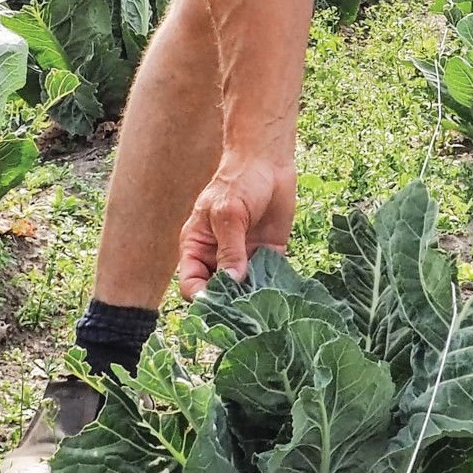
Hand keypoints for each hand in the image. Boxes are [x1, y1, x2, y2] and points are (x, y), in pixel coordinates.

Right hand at [176, 152, 295, 298]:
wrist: (268, 162)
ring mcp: (243, 258)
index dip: (201, 296)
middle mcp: (218, 257)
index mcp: (197, 247)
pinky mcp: (267, 255)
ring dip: (253, 299)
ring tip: (265, 304)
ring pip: (244, 291)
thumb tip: (232, 281)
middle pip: (218, 292)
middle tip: (245, 310)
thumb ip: (229, 248)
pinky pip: (268, 280)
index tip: (218, 304)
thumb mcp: (228, 213)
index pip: (191, 283)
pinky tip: (281, 292)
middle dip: (230, 303)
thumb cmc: (239, 181)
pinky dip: (274, 288)